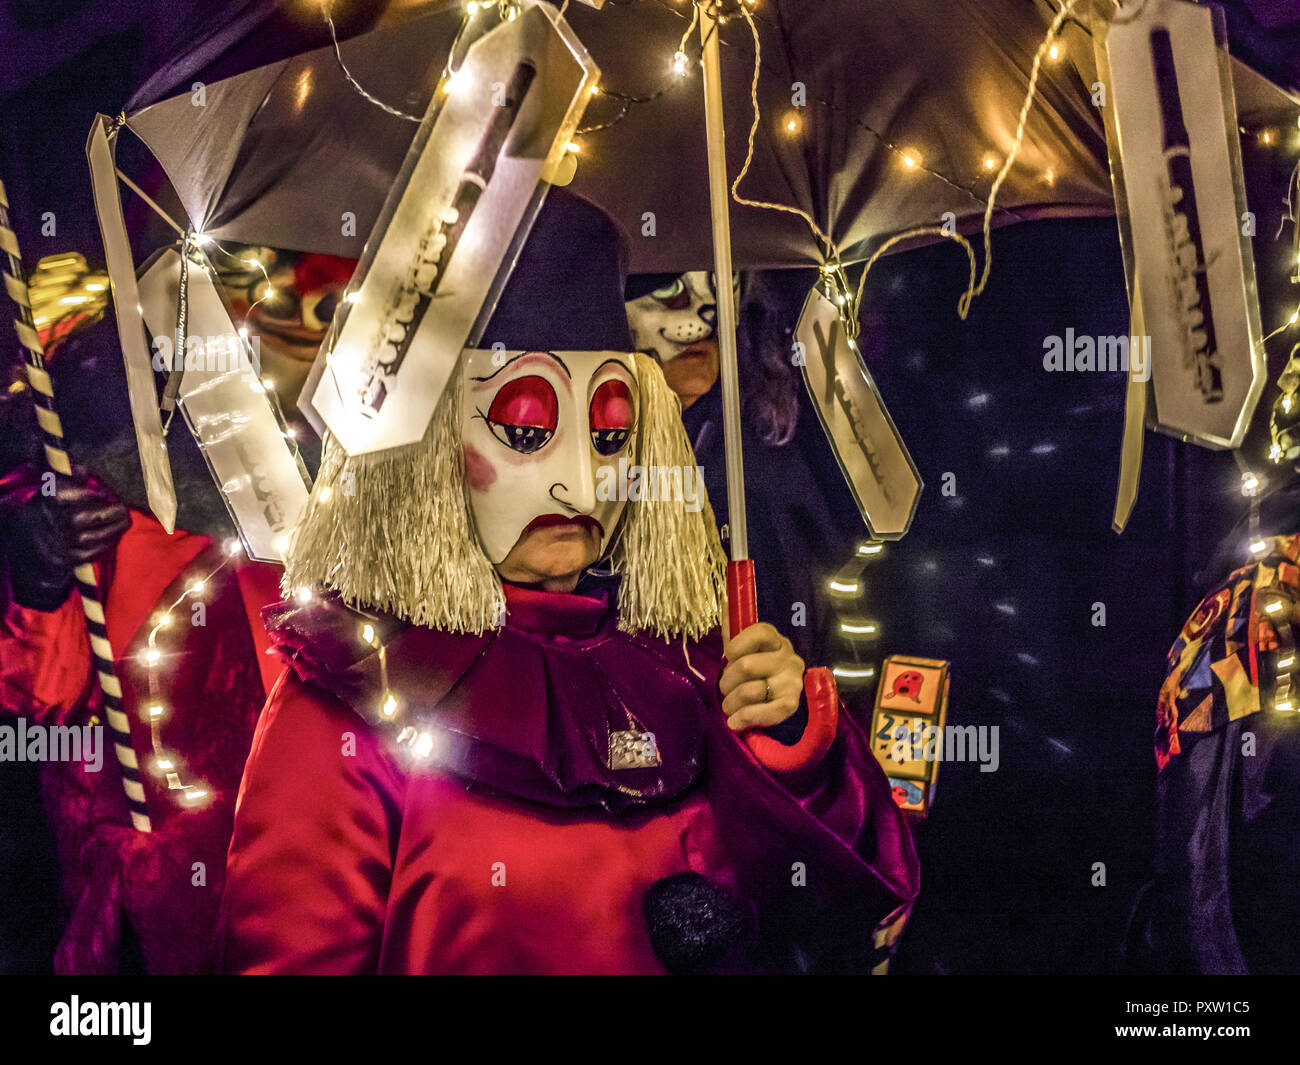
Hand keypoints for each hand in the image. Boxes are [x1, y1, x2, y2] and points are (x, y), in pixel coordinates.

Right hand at [3, 467, 128, 610]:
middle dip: (109, 515)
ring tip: (124, 523)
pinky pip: (86, 556)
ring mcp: (56, 542)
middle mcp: (51, 523)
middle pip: (82, 519)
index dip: (90, 495)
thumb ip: (71, 475)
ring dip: (111, 531)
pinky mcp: (62, 559)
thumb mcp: (58, 484)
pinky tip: (113, 539)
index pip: (69, 498)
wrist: (34, 530)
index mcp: (49, 502)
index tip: (106, 494)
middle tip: (124, 509)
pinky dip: (103, 547)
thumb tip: (83, 470)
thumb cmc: (53, 503)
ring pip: (87, 539)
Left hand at [718, 622, 804, 731]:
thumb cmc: (757, 672)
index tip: (729, 656)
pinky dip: (744, 718)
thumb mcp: (745, 649)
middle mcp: (789, 659)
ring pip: (750, 691)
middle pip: (746, 665)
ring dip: (731, 703)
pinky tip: (735, 722)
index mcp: (777, 641)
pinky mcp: (791, 705)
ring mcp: (792, 683)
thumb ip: (734, 629)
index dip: (738, 644)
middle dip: (726, 682)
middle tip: (725, 689)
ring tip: (729, 707)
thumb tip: (725, 601)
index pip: (761, 632)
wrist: (778, 702)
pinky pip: (765, 713)